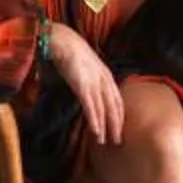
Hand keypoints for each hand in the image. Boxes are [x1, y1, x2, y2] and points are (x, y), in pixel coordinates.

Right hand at [45, 21, 123, 145]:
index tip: (119, 128)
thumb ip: (88, 79)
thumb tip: (86, 92)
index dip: (119, 115)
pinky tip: (96, 131)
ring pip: (104, 109)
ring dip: (106, 127)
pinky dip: (95, 120)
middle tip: (118, 142)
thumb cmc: (70, 52)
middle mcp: (104, 79)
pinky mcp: (83, 86)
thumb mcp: (85, 67)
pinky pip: (91, 106)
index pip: (117, 99)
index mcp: (106, 75)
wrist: (62, 40)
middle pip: (114, 106)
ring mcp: (94, 83)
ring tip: (106, 142)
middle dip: (117, 125)